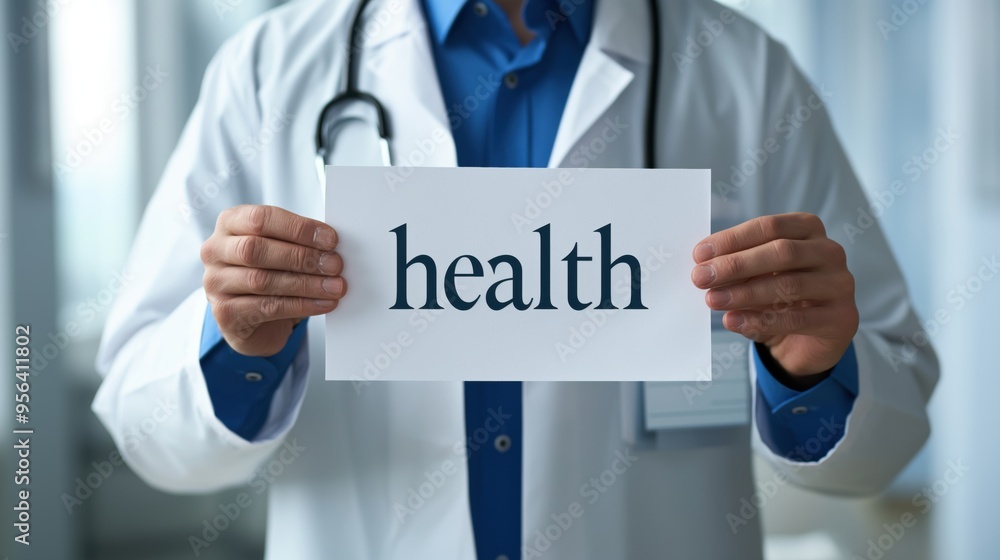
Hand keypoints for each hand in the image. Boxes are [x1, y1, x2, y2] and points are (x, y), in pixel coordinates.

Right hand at [201, 205, 346, 355]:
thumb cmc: (270, 272)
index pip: (261, 219)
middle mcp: (215, 250)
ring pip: (261, 280)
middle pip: (256, 249)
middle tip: (334, 265)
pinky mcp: (224, 313)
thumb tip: (332, 246)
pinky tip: (323, 303)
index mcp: (230, 223)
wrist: (254, 319)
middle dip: (301, 256)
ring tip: (334, 287)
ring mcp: (215, 283)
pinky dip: (300, 306)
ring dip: (305, 284)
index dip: (298, 228)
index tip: (330, 239)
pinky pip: (266, 307)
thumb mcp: (280, 249)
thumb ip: (298, 241)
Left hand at [691, 213, 858, 375]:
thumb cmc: (778, 298)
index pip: (769, 227)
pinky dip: (760, 320)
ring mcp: (840, 284)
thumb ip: (737, 268)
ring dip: (745, 293)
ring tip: (712, 299)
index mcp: (808, 230)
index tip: (700, 254)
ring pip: (789, 284)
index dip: (733, 239)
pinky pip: (796, 318)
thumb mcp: (756, 277)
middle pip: (781, 252)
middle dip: (736, 265)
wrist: (806, 342)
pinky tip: (733, 320)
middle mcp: (829, 252)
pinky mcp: (841, 318)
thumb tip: (704, 266)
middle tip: (701, 277)